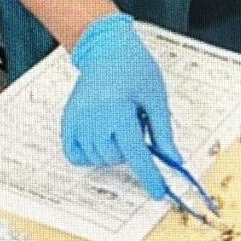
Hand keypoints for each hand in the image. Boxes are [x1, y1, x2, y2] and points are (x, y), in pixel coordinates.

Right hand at [61, 14, 178, 199]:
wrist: (106, 47)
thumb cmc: (134, 67)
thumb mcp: (155, 97)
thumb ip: (163, 132)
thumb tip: (174, 160)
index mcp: (117, 109)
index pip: (135, 154)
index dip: (149, 176)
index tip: (157, 192)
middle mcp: (93, 117)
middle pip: (117, 158)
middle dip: (131, 148)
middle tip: (134, 121)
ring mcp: (76, 120)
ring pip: (98, 159)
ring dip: (112, 150)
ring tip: (118, 120)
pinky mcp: (67, 121)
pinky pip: (76, 155)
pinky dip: (90, 153)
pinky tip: (101, 135)